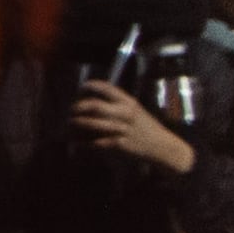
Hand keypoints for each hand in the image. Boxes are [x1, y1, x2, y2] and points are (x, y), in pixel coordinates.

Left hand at [72, 80, 192, 170]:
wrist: (163, 146)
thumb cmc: (147, 128)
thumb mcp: (136, 110)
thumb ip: (119, 104)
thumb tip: (96, 100)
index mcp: (129, 102)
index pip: (106, 88)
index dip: (90, 86)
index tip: (82, 88)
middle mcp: (124, 113)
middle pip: (94, 105)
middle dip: (78, 107)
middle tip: (72, 109)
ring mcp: (121, 129)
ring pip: (91, 123)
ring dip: (77, 124)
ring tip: (70, 124)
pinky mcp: (119, 144)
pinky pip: (95, 142)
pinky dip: (83, 143)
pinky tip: (76, 143)